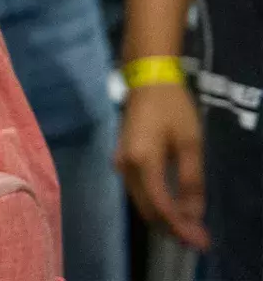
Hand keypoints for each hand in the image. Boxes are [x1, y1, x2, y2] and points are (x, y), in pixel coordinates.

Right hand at [114, 82, 209, 249]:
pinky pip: (139, 191)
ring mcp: (121, 164)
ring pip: (142, 202)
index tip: (199, 240)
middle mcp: (126, 167)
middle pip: (147, 208)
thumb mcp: (190, 142)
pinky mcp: (124, 160)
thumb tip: (192, 213)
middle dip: (172, 227)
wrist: (147, 81)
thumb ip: (191, 179)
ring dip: (165, 217)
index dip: (179, 226)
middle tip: (198, 238)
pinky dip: (157, 204)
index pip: (160, 204)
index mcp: (142, 161)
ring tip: (190, 228)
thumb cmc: (172, 108)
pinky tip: (174, 208)